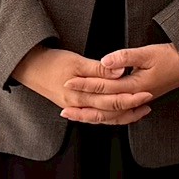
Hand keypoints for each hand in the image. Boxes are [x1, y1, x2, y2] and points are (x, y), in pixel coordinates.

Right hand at [11, 46, 146, 123]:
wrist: (30, 68)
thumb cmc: (52, 62)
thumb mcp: (76, 61)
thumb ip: (99, 69)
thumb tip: (119, 72)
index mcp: (81, 95)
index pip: (112, 100)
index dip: (131, 97)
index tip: (147, 92)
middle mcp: (79, 105)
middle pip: (110, 111)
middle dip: (130, 108)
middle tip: (148, 101)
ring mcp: (75, 107)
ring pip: (103, 117)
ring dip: (121, 115)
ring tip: (138, 111)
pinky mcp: (73, 105)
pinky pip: (94, 115)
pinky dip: (107, 116)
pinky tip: (116, 114)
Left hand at [66, 43, 178, 124]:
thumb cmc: (171, 57)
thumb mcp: (148, 53)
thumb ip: (125, 58)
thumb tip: (105, 62)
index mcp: (134, 86)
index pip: (104, 86)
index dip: (85, 84)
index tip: (68, 81)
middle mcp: (134, 97)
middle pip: (104, 107)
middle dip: (83, 107)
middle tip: (63, 109)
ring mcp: (138, 101)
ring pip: (111, 115)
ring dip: (92, 116)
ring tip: (75, 116)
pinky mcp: (141, 100)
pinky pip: (120, 114)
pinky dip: (107, 117)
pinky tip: (98, 116)